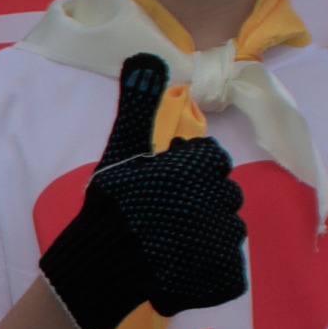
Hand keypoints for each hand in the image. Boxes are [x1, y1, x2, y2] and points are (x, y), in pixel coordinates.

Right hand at [36, 57, 245, 328]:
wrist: (98, 266)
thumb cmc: (110, 205)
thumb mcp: (122, 148)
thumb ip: (138, 102)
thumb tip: (145, 55)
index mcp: (196, 167)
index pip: (214, 160)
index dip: (192, 169)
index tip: (168, 182)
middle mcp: (214, 200)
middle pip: (225, 194)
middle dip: (202, 200)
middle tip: (168, 213)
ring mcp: (219, 241)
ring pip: (229, 230)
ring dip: (208, 233)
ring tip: (174, 241)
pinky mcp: (220, 274)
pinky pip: (229, 266)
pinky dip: (211, 267)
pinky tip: (184, 265)